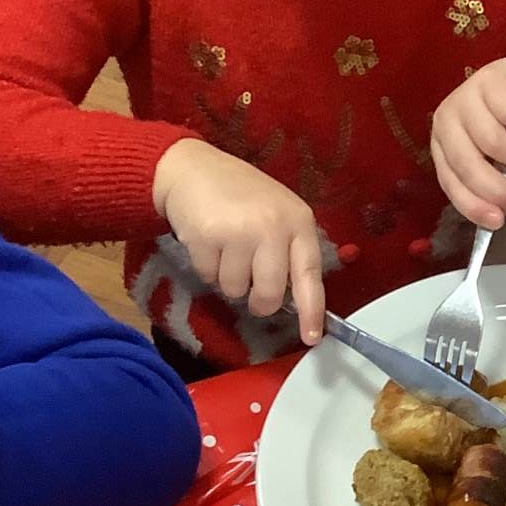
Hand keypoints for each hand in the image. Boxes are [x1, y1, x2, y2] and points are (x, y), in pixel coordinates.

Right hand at [152, 140, 324, 345]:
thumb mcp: (277, 213)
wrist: (193, 168)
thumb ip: (289, 250)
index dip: (312, 310)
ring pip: (235, 290)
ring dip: (227, 278)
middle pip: (269, 294)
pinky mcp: (207, 237)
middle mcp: (272, 226)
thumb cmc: (241, 195)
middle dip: (257, 300)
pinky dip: (206, 267)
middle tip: (248, 283)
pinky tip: (208, 240)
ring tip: (225, 246)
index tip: (312, 337)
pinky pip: (209, 277)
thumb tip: (294, 301)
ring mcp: (239, 232)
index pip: (310, 274)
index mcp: (298, 221)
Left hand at [431, 54, 505, 228]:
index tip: (497, 222)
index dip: (472, 205)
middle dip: (498, 190)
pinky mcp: (490, 80)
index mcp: (444, 144)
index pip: (451, 181)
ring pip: (494, 143)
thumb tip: (498, 212)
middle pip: (469, 164)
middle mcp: (447, 120)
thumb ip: (498, 179)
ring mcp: (466, 97)